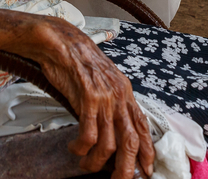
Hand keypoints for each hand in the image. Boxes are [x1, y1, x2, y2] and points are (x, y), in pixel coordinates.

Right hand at [21, 18, 155, 178]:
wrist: (60, 41)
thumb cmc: (77, 62)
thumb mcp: (101, 82)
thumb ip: (110, 103)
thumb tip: (112, 129)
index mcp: (125, 92)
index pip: (142, 127)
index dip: (147, 151)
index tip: (147, 170)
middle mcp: (119, 95)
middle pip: (131, 141)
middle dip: (126, 168)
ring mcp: (105, 97)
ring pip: (109, 143)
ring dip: (96, 162)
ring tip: (85, 165)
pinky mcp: (88, 97)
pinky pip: (88, 134)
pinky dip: (81, 148)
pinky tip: (74, 148)